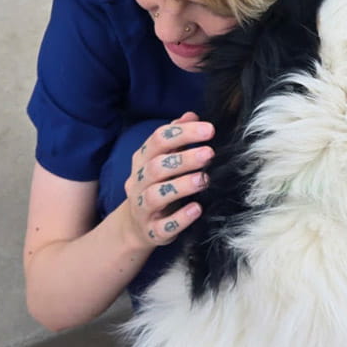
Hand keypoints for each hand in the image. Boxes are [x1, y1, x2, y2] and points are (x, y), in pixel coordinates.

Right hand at [122, 112, 213, 246]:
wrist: (136, 226)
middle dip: (184, 159)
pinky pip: (163, 226)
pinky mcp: (152, 231)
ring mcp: (143, 208)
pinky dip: (180, 218)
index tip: (209, 129)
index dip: (183, 133)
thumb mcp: (163, 160)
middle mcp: (139, 182)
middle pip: (157, 167)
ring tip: (204, 179)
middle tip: (210, 154)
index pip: (158, 140)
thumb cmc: (157, 185)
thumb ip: (176, 138)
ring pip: (156, 195)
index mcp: (143, 160)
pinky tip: (197, 209)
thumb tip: (191, 115)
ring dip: (181, 186)